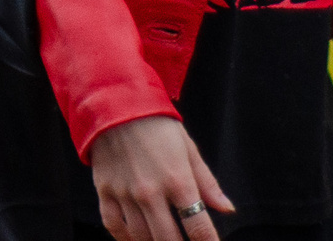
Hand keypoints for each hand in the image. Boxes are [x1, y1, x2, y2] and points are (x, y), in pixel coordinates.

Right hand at [89, 115, 231, 240]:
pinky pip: (113, 226)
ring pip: (141, 237)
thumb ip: (208, 183)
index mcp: (177, 180)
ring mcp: (125, 193)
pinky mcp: (105, 191)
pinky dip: (124, 238)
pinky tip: (134, 239)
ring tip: (161, 239)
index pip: (198, 227)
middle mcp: (151, 192)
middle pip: (168, 239)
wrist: (117, 104)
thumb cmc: (156, 125)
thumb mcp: (188, 149)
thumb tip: (227, 208)